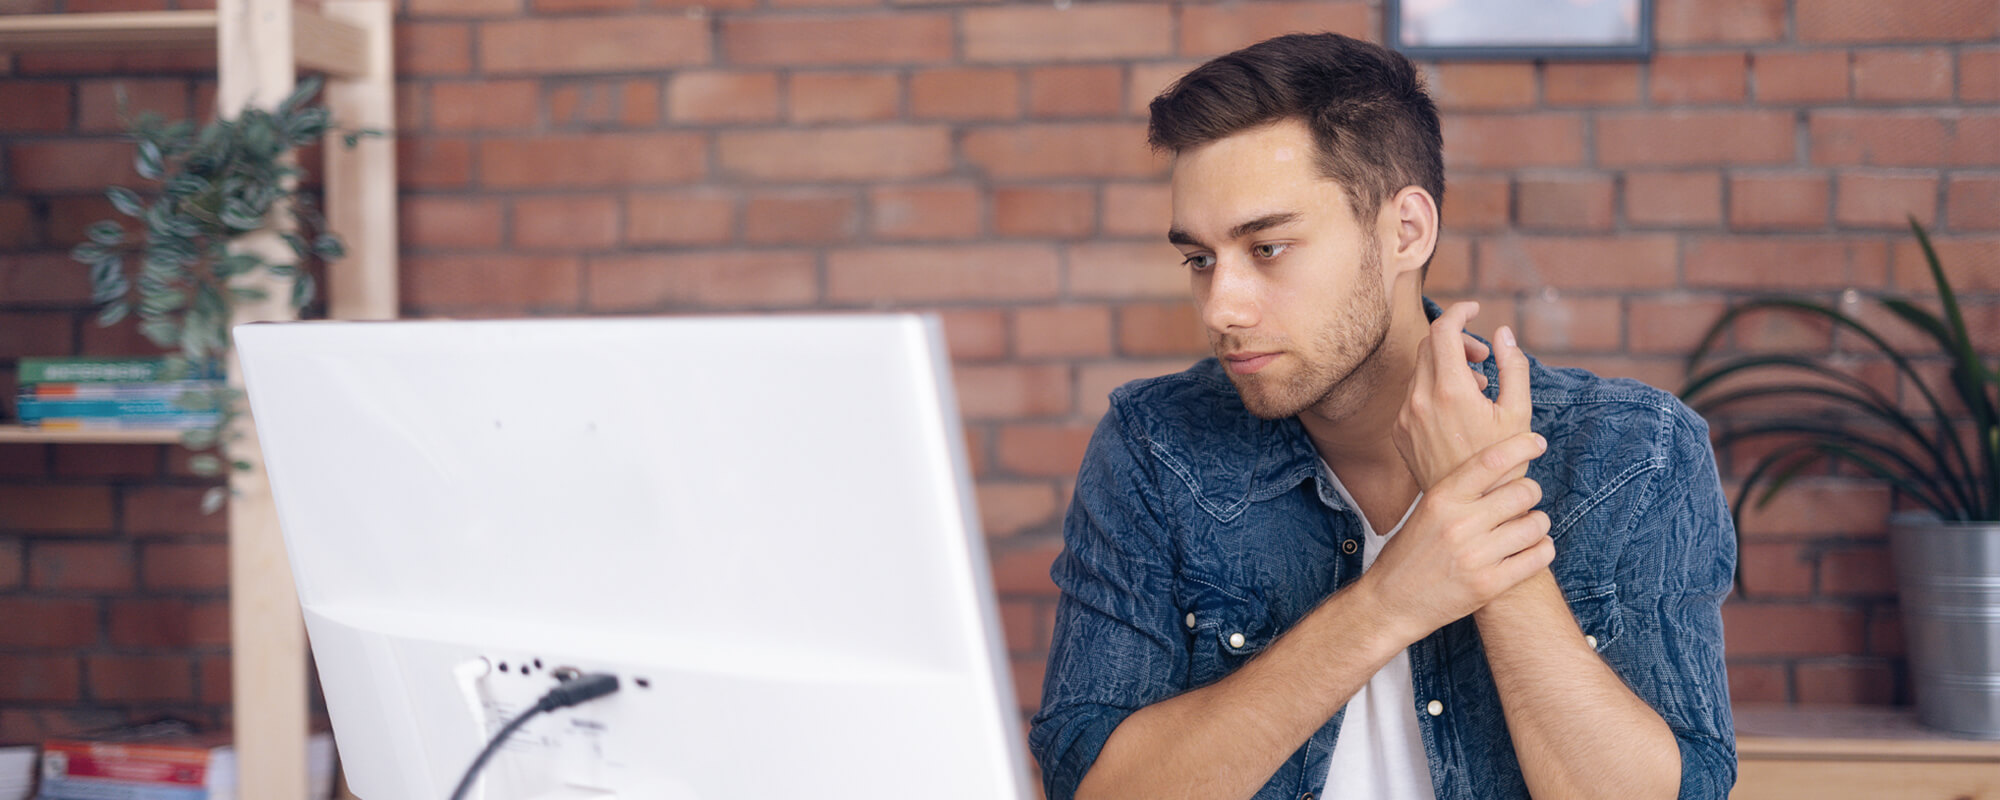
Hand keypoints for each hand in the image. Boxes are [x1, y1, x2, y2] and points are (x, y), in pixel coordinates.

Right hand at [1360, 432, 1554, 642]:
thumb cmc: (1410, 552)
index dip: (1521, 446)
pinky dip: (1543, 549)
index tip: (1538, 442)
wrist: (1389, 602)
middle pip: (1523, 492)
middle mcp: (1458, 524)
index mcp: (1441, 499)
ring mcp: (1475, 556)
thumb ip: (1459, 490)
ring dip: (1538, 524)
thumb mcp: (1425, 511)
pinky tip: (1534, 548)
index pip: (1491, 460)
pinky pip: (1537, 557)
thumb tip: (1499, 462)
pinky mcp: (1489, 585)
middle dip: (1531, 492)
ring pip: (1536, 525)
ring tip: (1529, 527)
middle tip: (1526, 498)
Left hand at [1395, 301, 1532, 492]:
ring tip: (1476, 388)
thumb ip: (1512, 366)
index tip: (1474, 310)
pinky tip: (1456, 411)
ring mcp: (1405, 416)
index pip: (1443, 330)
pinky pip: (1412, 394)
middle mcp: (1420, 400)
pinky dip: (1433, 388)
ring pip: (1420, 369)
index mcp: (1450, 390)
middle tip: (1482, 358)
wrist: (1470, 507)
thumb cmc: (1502, 462)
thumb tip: (1502, 333)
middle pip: (1430, 345)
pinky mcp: (1399, 430)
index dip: (1460, 312)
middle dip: (1457, 340)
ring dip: (1446, 366)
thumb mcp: (1518, 412)